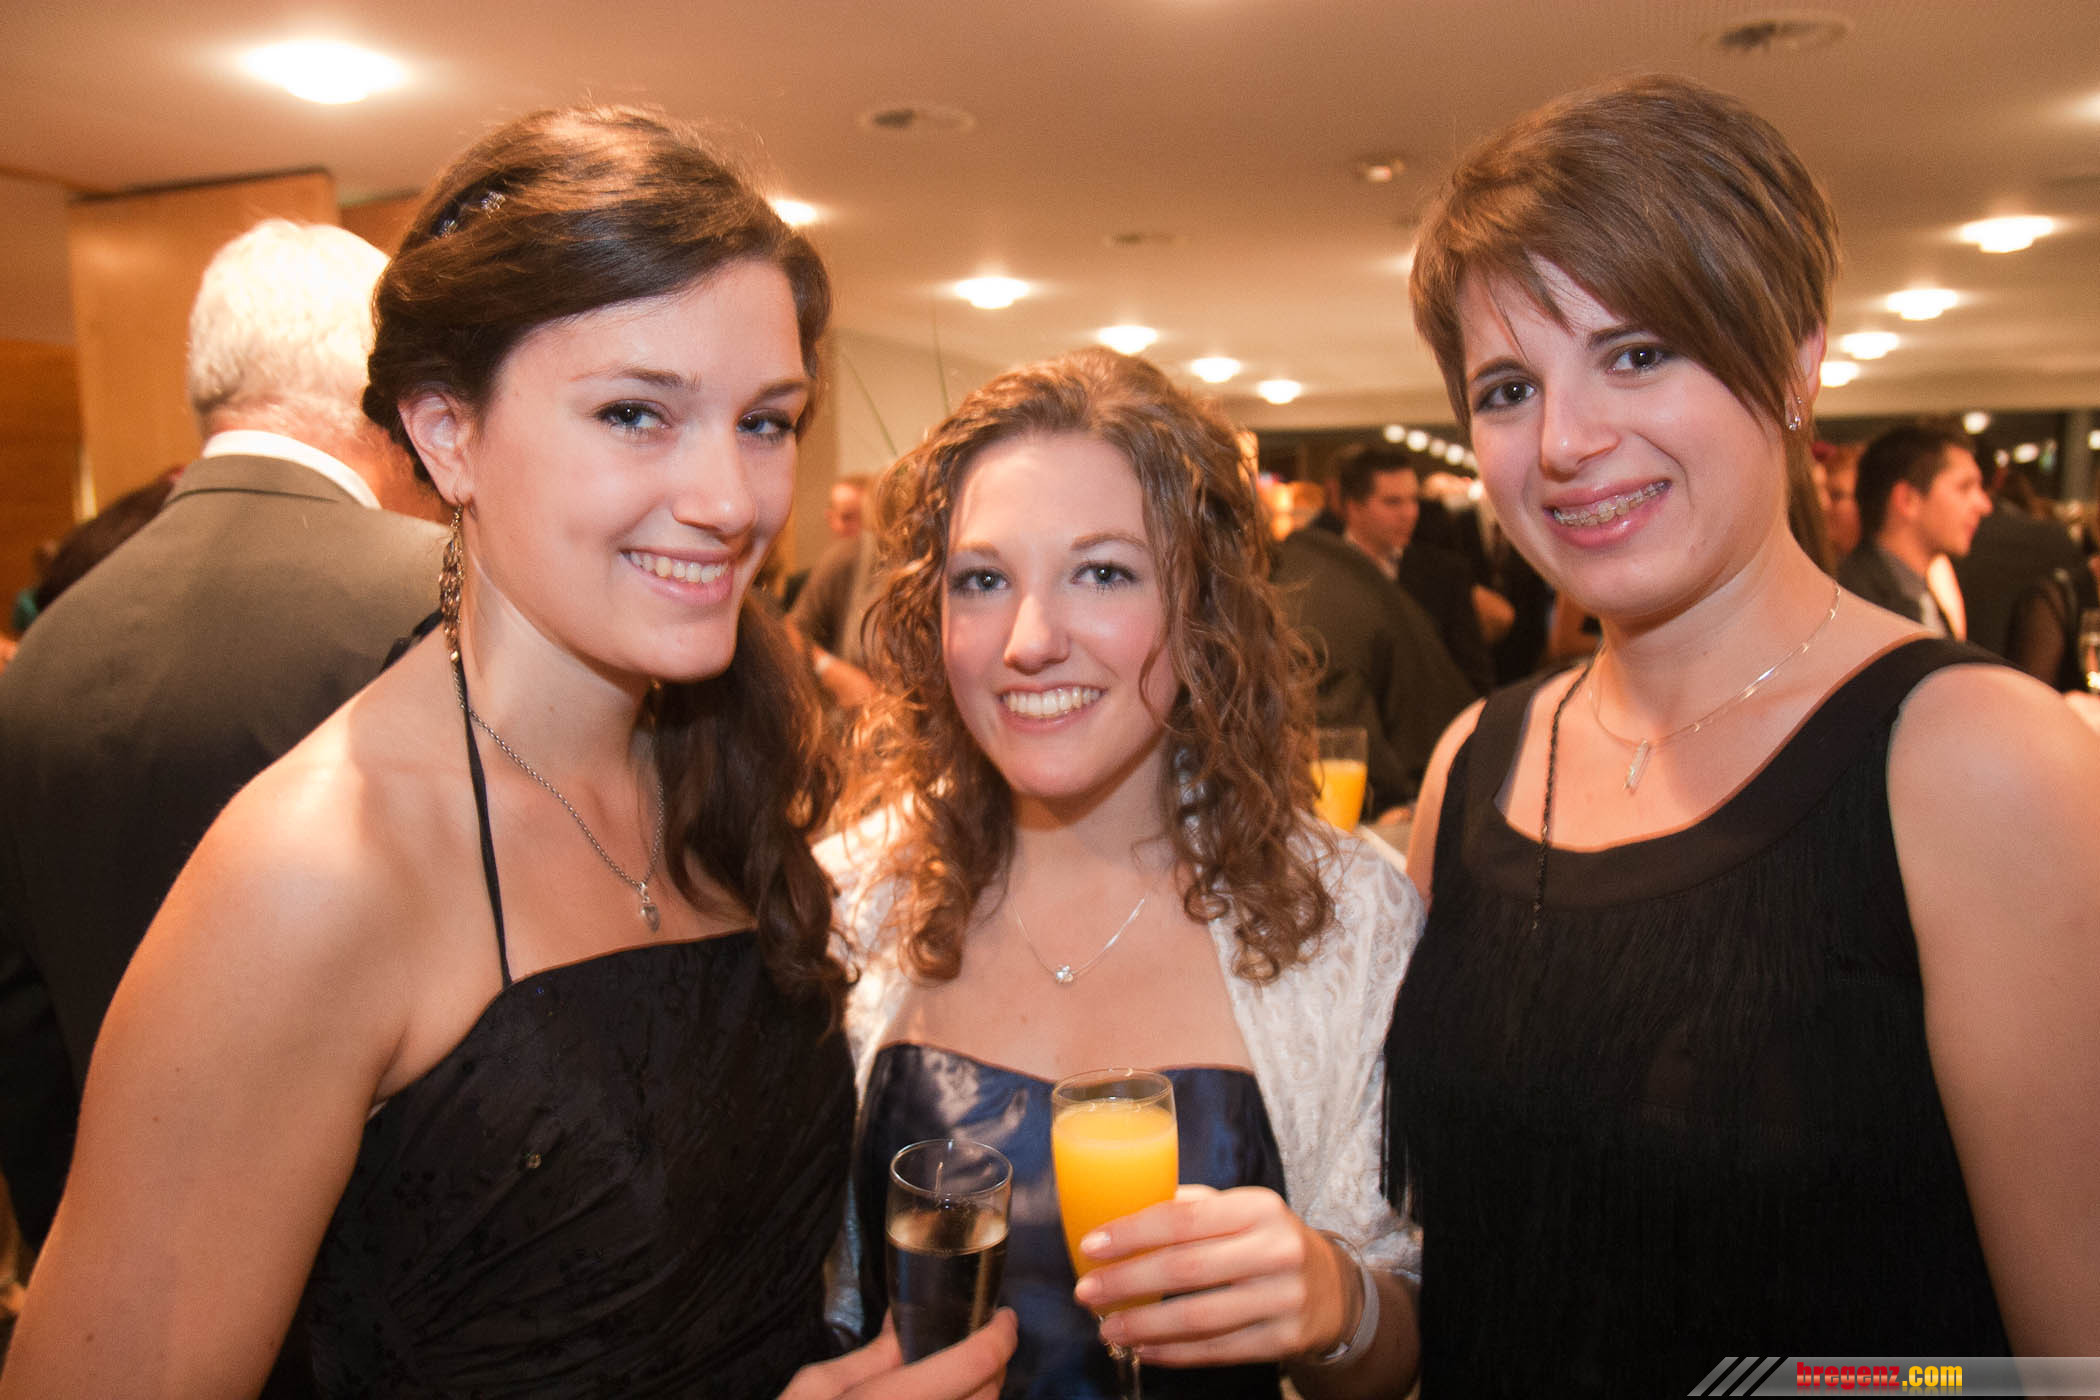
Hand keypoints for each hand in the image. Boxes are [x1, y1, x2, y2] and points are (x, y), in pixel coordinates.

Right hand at [779, 1310, 1015, 1399]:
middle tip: (976, 1345)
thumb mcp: (817, 1389)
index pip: (976, 1362)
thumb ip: (871, 1357)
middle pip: (989, 1394)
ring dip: (981, 1396)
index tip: (1003, 1318)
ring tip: (961, 1379)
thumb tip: (903, 1320)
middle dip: (992, 1364)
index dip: (1000, 1334)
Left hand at [1071, 1184, 1352, 1367]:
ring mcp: (1284, 1298)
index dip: (1132, 1234)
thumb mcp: (1241, 1211)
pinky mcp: (1285, 1339)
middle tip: (1086, 1293)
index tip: (1091, 1247)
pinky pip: (1219, 1350)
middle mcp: (1275, 1250)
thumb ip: (1191, 1208)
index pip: (1184, 1219)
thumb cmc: (1267, 1242)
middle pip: (1186, 1269)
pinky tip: (1145, 1349)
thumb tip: (1121, 1210)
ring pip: (1200, 1318)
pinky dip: (1175, 1353)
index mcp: (1258, 1207)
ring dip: (1145, 1326)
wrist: (1334, 1289)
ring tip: (1107, 1329)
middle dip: (1127, 1283)